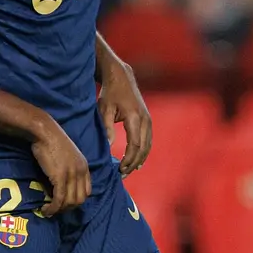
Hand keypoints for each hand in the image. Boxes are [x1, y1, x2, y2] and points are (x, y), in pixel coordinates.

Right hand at [31, 122, 90, 216]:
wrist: (45, 132)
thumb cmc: (53, 141)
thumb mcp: (68, 156)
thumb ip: (70, 169)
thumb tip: (63, 185)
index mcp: (85, 167)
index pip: (87, 192)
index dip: (76, 201)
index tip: (64, 203)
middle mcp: (81, 172)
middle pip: (80, 200)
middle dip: (67, 208)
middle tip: (55, 209)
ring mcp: (72, 175)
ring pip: (70, 202)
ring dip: (59, 210)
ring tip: (48, 210)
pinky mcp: (60, 177)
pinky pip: (59, 199)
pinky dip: (53, 208)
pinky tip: (45, 209)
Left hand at [99, 61, 151, 177]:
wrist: (121, 78)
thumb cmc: (110, 93)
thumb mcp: (104, 109)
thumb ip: (107, 128)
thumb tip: (109, 145)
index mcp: (134, 117)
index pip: (135, 145)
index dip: (128, 160)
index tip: (119, 170)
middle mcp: (145, 119)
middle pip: (143, 148)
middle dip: (133, 163)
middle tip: (122, 175)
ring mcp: (148, 120)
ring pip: (148, 146)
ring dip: (139, 160)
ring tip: (128, 171)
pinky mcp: (148, 120)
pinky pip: (148, 140)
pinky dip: (143, 152)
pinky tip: (136, 162)